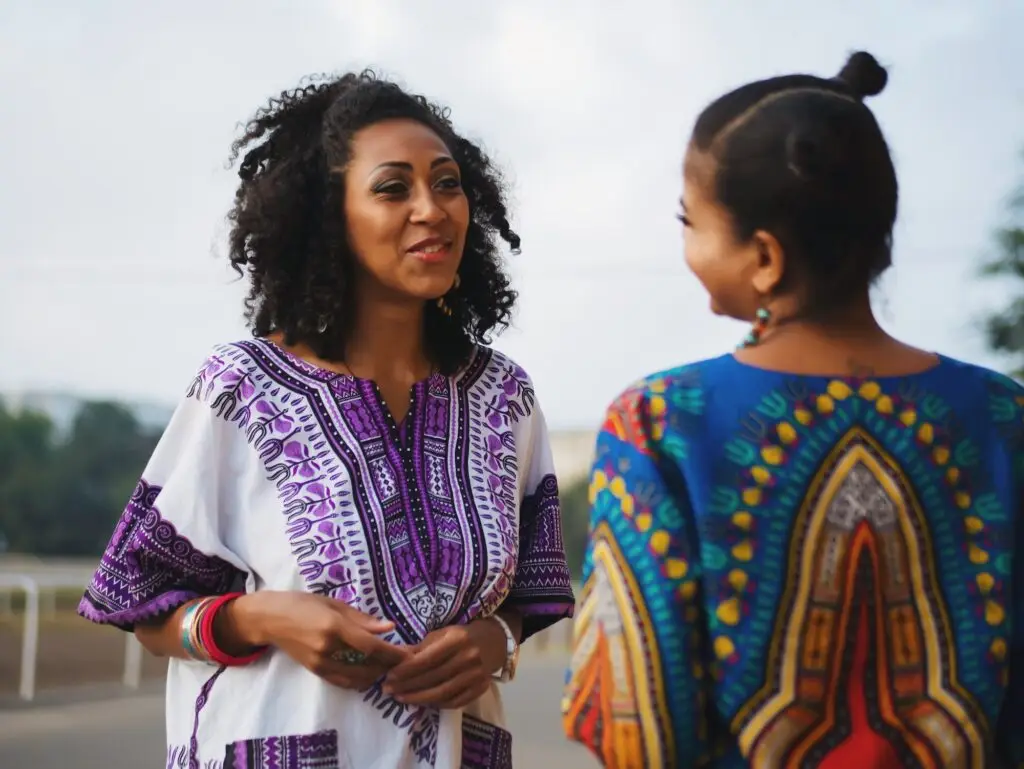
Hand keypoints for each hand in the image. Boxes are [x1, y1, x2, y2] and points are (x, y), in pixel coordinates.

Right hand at [226, 591, 410, 690]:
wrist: (269, 619)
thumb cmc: (302, 603)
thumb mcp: (334, 604)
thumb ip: (362, 619)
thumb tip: (389, 627)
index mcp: (334, 627)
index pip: (371, 646)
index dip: (394, 653)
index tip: (411, 654)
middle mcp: (328, 648)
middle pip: (368, 665)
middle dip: (390, 665)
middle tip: (406, 660)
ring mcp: (320, 663)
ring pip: (358, 678)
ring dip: (378, 674)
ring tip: (391, 665)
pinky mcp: (316, 671)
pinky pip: (344, 681)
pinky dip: (361, 679)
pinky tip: (371, 671)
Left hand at [383, 619, 505, 708]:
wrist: (495, 642)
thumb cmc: (462, 636)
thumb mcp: (442, 634)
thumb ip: (420, 647)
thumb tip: (395, 658)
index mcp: (457, 639)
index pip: (427, 659)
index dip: (406, 670)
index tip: (389, 676)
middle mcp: (468, 657)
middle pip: (432, 678)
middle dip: (407, 686)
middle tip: (388, 690)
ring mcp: (476, 675)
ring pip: (442, 693)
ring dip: (418, 698)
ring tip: (401, 698)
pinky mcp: (480, 689)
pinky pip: (454, 702)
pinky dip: (436, 704)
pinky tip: (422, 702)